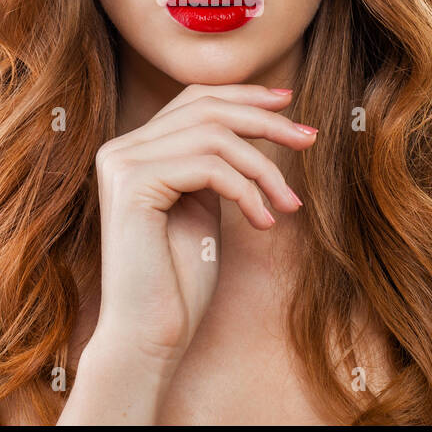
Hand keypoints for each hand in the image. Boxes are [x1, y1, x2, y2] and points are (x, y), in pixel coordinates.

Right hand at [87, 83, 315, 373]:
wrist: (149, 336)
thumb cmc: (180, 280)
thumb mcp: (204, 206)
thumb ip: (214, 164)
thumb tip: (259, 120)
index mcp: (134, 149)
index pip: (194, 99)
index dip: (244, 95)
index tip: (290, 103)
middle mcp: (120, 149)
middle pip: (206, 108)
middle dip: (266, 120)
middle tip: (310, 139)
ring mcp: (122, 164)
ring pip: (213, 136)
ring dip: (264, 167)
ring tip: (288, 202)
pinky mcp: (133, 185)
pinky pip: (208, 167)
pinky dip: (247, 191)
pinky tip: (263, 222)